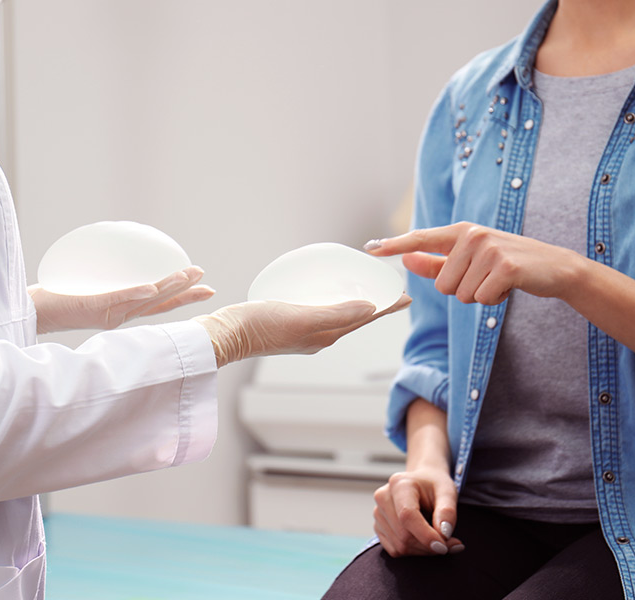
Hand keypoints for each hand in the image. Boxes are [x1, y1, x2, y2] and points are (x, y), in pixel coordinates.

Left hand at [30, 266, 214, 333]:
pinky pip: (119, 299)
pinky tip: (151, 287)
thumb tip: (126, 251)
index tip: (208, 289)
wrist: (34, 313)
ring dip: (169, 289)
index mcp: (124, 312)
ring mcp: (110, 314)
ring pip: (146, 301)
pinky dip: (137, 293)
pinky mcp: (94, 309)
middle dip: (185, 292)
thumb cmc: (60, 297)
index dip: (186, 298)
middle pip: (160, 303)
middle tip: (204, 277)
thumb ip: (112, 274)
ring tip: (187, 276)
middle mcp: (122, 316)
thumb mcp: (92, 284)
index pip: (161, 304)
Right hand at [191, 294, 410, 366]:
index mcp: (327, 335)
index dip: (386, 307)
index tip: (407, 297)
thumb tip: (370, 307)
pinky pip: (322, 311)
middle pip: (356, 317)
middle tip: (393, 292)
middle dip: (376, 305)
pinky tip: (327, 292)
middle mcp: (320, 336)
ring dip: (357, 304)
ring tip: (368, 292)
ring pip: (340, 315)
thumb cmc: (261, 326)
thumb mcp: (302, 318)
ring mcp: (305, 332)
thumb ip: (337, 314)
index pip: (365, 318)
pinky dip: (334, 301)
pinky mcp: (291, 324)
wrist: (227, 335)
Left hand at [366, 222, 583, 304]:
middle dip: (463, 291)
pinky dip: (494, 300)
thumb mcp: (471, 260)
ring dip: (480, 296)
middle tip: (487, 278)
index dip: (395, 245)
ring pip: (461, 295)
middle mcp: (472, 235)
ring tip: (499, 280)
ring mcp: (489, 249)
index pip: (421, 238)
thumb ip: (436, 261)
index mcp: (461, 232)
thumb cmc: (507, 264)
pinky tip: (509, 287)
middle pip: (442, 286)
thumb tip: (405, 259)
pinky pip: (481, 299)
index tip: (371, 248)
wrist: (553, 267)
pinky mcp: (504, 267)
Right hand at [373, 467, 463, 557]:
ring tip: (439, 539)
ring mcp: (378, 513)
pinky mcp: (378, 527)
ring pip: (400, 546)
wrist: (422, 482)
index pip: (407, 516)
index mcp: (400, 484)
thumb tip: (444, 534)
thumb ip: (448, 511)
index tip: (444, 547)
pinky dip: (413, 551)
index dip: (426, 535)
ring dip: (424, 550)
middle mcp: (383, 497)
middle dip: (429, 546)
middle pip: (404, 535)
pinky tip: (424, 539)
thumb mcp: (448, 491)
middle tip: (450, 543)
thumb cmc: (435, 485)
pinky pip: (395, 550)